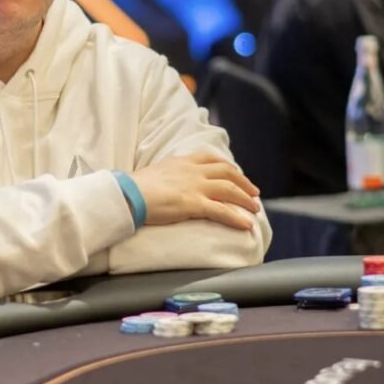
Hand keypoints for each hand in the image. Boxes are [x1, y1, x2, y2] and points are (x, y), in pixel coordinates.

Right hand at [129, 153, 261, 230]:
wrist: (128, 194)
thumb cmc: (134, 187)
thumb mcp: (155, 172)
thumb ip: (168, 174)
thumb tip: (169, 183)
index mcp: (182, 161)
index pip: (211, 158)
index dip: (227, 166)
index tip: (236, 173)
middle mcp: (193, 171)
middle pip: (227, 172)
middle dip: (244, 182)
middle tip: (254, 192)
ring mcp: (195, 187)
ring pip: (229, 190)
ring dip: (246, 200)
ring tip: (255, 209)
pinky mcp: (194, 204)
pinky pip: (222, 211)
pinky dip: (237, 218)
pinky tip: (247, 225)